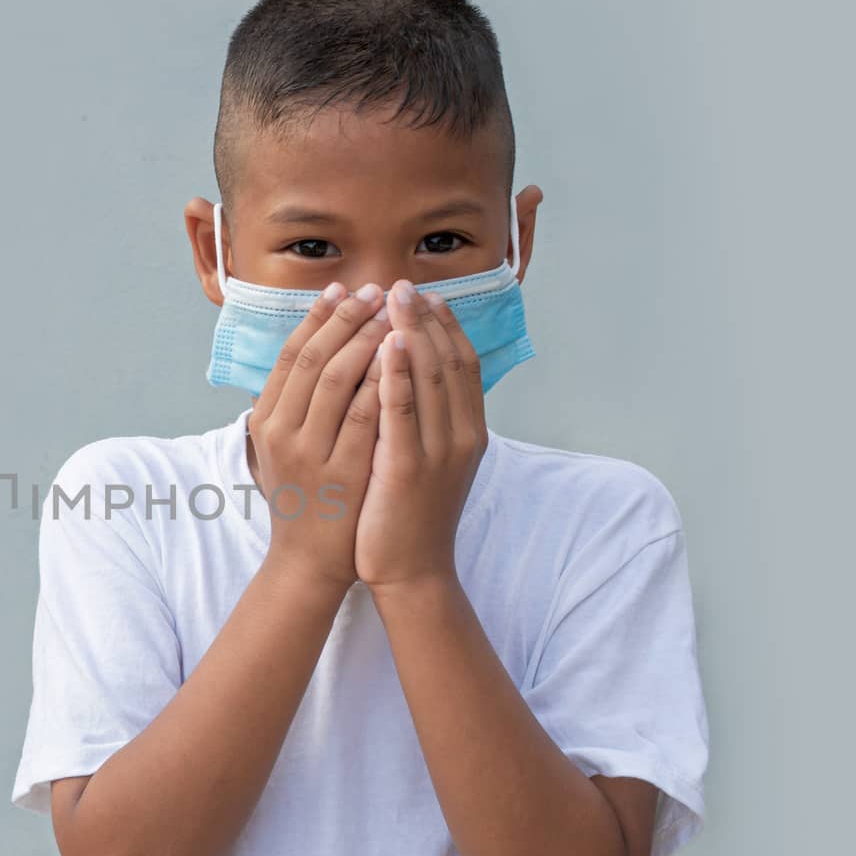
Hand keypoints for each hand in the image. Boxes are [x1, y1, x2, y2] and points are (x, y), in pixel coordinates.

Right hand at [248, 281, 390, 594]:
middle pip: (313, 358)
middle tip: (378, 290)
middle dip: (347, 318)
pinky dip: (384, 382)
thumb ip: (292, 403)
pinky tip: (405, 358)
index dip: (318, 317)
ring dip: (367, 340)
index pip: (290, 353)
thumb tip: (310, 346)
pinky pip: (366, 417)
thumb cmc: (305, 497)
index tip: (344, 288)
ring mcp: (309, 454)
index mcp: (265, 420)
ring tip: (395, 313)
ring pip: (337, 380)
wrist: (311, 561)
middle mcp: (279, 433)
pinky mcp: (343, 472)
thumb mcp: (284, 447)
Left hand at [356, 278, 488, 595]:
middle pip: (448, 362)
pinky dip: (398, 375)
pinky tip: (387, 345)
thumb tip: (414, 378)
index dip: (446, 326)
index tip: (427, 294)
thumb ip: (427, 421)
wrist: (411, 572)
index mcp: (467, 432)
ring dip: (412, 332)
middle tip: (403, 283)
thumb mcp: (429, 460)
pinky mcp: (409, 469)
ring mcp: (438, 452)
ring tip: (394, 297)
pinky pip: (403, 412)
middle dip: (424, 318)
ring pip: (430, 379)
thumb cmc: (410, 516)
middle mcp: (461, 437)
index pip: (462, 364)